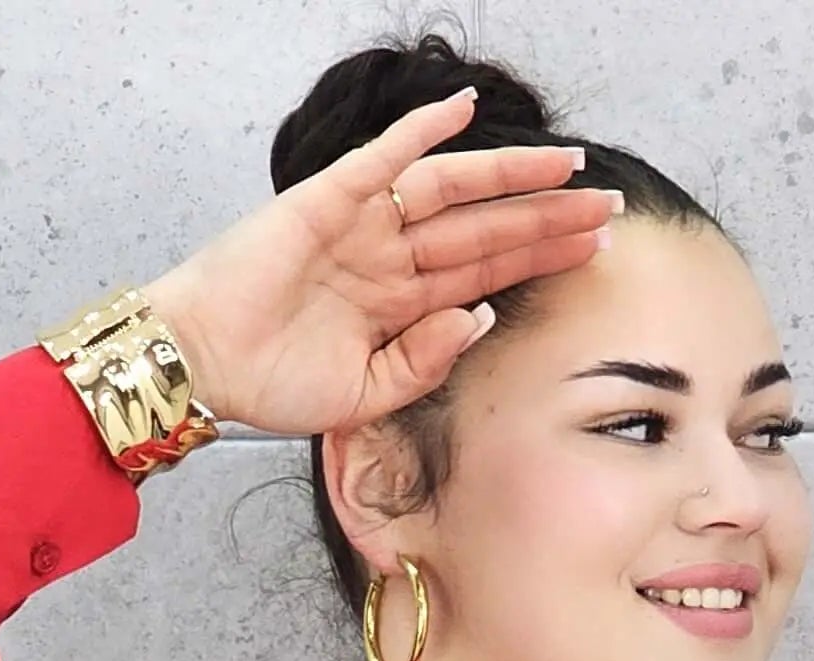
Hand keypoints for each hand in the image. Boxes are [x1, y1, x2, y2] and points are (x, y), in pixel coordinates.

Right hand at [138, 85, 618, 436]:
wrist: (205, 365)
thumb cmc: (272, 385)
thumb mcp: (364, 397)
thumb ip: (423, 362)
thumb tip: (479, 318)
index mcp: (400, 304)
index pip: (486, 272)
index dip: (540, 258)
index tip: (595, 249)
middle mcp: (391, 258)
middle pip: (484, 230)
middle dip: (548, 218)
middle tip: (608, 206)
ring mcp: (364, 225)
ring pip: (453, 193)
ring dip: (511, 176)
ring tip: (568, 166)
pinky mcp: (330, 201)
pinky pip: (385, 158)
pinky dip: (424, 132)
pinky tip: (467, 111)